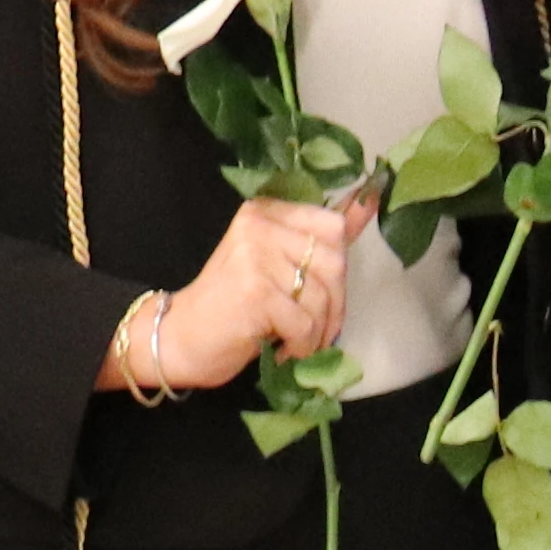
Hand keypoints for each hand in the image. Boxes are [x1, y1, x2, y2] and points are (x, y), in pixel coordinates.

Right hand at [130, 186, 369, 391]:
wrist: (178, 337)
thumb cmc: (231, 305)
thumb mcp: (275, 263)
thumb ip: (318, 236)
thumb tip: (372, 198)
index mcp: (265, 211)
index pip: (331, 225)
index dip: (339, 265)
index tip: (326, 292)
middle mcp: (259, 226)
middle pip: (335, 262)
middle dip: (334, 305)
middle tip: (314, 329)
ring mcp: (255, 257)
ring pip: (322, 297)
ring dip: (318, 332)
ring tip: (296, 343)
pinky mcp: (255, 292)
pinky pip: (306, 323)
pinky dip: (301, 347)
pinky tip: (280, 351)